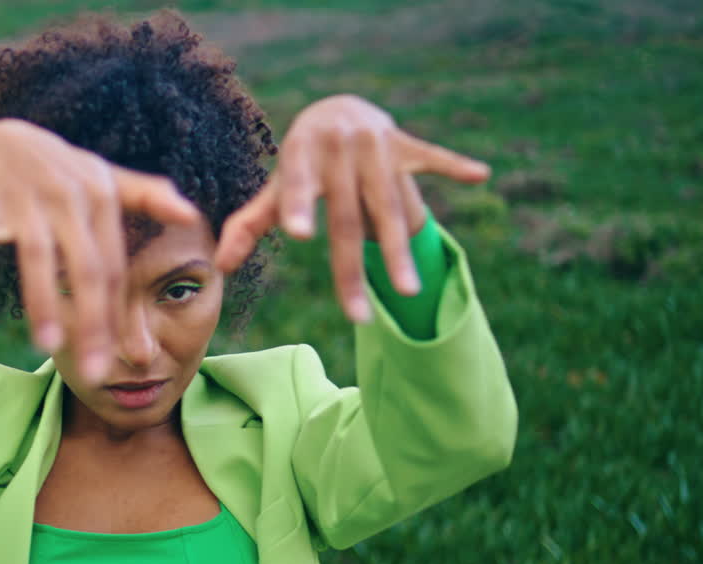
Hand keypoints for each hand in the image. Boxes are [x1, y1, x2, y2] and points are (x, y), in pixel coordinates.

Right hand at [0, 118, 201, 383]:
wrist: (4, 137)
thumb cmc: (63, 170)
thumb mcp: (105, 179)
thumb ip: (147, 196)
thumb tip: (191, 213)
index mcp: (103, 197)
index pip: (114, 269)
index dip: (119, 317)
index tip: (124, 359)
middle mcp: (71, 196)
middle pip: (87, 270)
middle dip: (93, 324)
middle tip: (97, 372)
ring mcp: (31, 197)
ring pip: (39, 256)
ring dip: (42, 301)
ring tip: (48, 347)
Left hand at [214, 94, 489, 323]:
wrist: (337, 106)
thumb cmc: (300, 161)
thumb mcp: (276, 187)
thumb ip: (251, 223)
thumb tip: (220, 267)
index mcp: (302, 154)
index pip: (298, 187)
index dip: (298, 206)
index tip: (297, 234)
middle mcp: (339, 147)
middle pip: (349, 218)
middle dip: (353, 268)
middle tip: (358, 317)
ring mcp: (377, 145)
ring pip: (390, 206)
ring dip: (400, 250)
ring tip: (409, 293)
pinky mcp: (406, 144)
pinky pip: (433, 158)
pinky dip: (455, 166)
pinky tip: (482, 175)